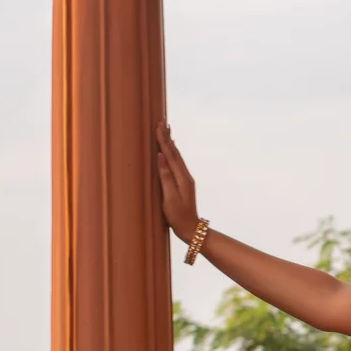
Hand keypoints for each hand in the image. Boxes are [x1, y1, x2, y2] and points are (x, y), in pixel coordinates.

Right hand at [156, 121, 200, 243]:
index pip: (170, 154)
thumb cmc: (178, 217)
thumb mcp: (169, 198)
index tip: (158, 126)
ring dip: (170, 142)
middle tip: (162, 121)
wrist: (192, 230)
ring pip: (176, 156)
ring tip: (166, 130)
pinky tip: (171, 150)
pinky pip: (176, 163)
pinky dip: (172, 153)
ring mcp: (185, 180)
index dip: (163, 140)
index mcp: (182, 178)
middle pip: (174, 152)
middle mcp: (185, 176)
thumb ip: (165, 177)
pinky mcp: (183, 184)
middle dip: (167, 136)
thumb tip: (161, 157)